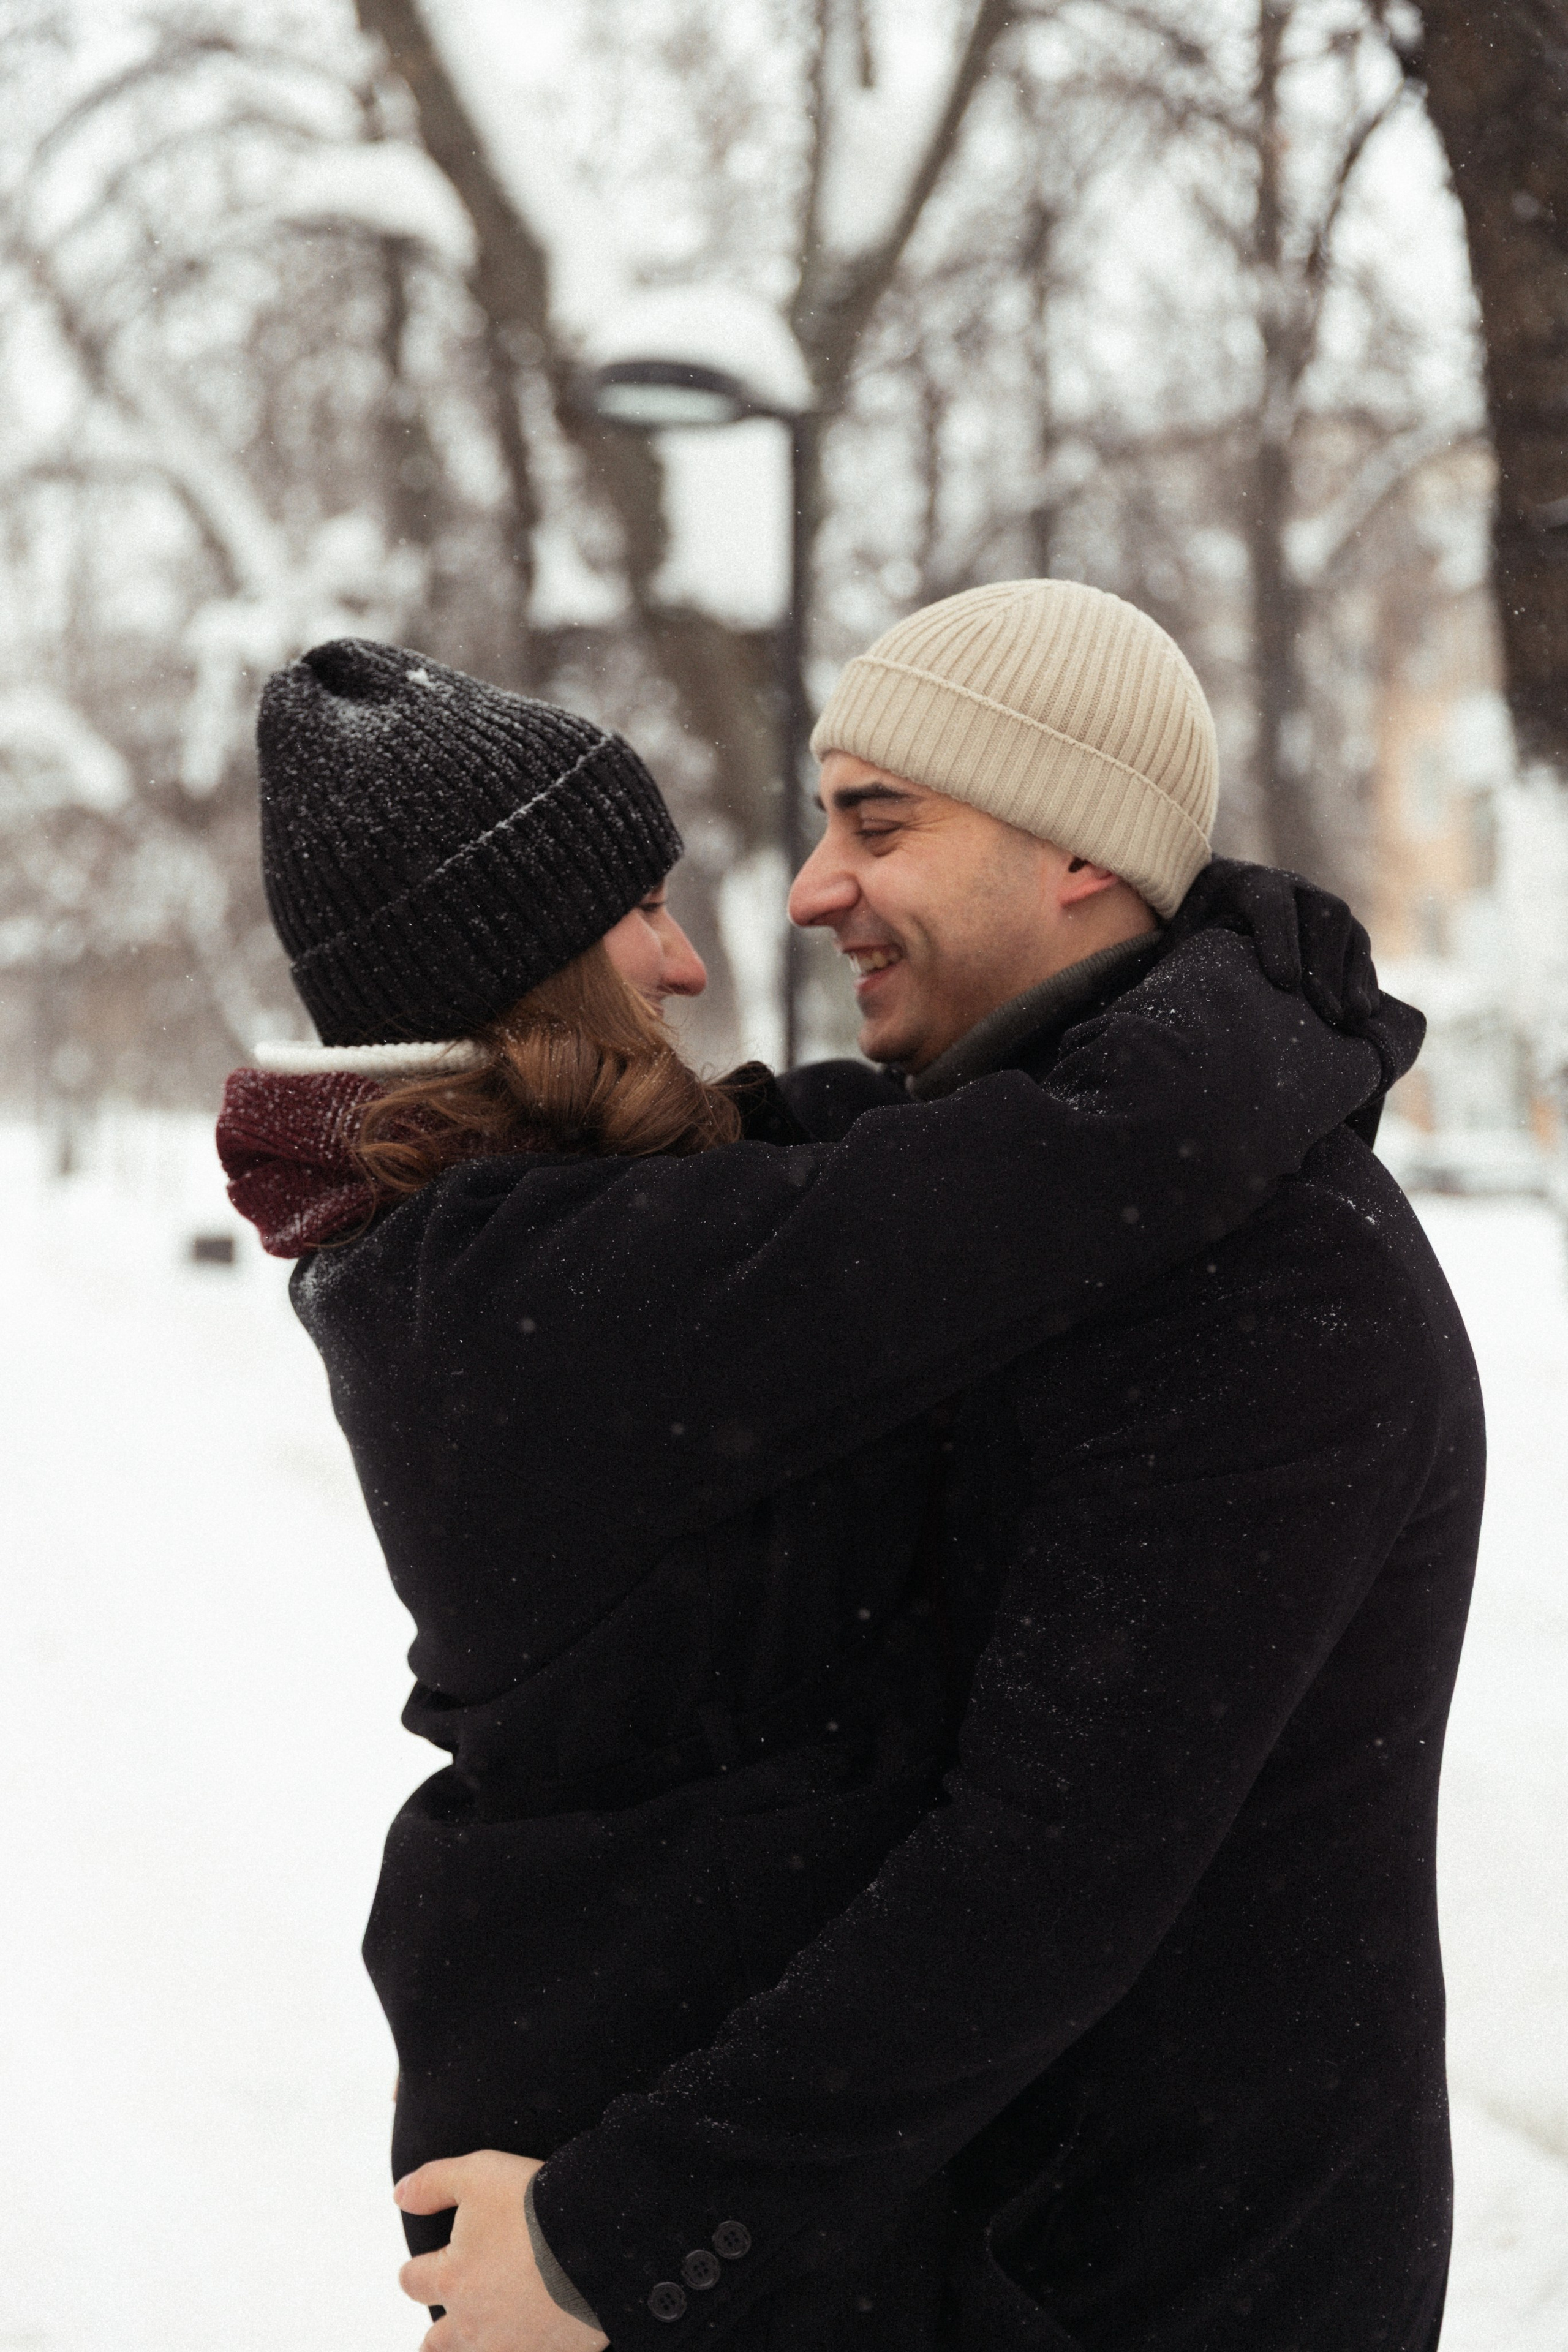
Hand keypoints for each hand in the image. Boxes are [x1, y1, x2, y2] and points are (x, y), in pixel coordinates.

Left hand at [396, 2150, 608, 2351]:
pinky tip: (525, 2340)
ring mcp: (510, 2346)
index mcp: (452, 2279)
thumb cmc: (535, 2203)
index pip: (413, 2282)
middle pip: (436, 2342)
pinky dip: (520, 2350)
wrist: (600, 2238)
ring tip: (476, 2341)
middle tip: (434, 2336)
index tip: (418, 2269)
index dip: (414, 2272)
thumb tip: (399, 2196)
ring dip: (470, 2348)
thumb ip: (431, 2183)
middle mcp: (473, 2322)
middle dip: (434, 2335)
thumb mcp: (477, 2174)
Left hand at [1166, 858, 1379, 1027]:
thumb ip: (1185, 960)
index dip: (1280, 940)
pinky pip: (1359, 946)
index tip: (1284, 983)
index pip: (1270, 903)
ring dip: (1351, 974)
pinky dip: (1362, 978)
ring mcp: (1317, 901)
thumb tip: (1176, 1003)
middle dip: (1325, 965)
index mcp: (1245, 881)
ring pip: (1348, 928)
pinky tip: (1362, 1014)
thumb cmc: (1191, 930)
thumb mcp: (1181, 940)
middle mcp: (1290, 884)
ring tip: (1349, 1018)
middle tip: (1324, 1012)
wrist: (1209, 906)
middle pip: (1322, 914)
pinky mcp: (1336, 926)